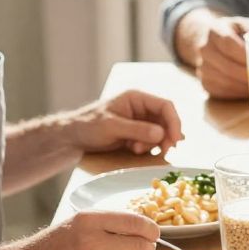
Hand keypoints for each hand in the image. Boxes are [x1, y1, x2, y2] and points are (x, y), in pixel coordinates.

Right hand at [14, 210, 158, 249]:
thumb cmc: (56, 245)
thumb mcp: (78, 223)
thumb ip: (110, 224)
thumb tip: (147, 229)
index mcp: (89, 221)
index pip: (136, 223)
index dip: (151, 230)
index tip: (154, 234)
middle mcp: (91, 243)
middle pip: (141, 248)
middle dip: (145, 249)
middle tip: (138, 249)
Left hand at [67, 89, 183, 157]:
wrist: (73, 137)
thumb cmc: (88, 126)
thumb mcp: (111, 127)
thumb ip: (136, 129)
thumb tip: (161, 133)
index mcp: (136, 98)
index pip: (165, 106)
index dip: (174, 122)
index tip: (175, 140)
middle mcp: (141, 108)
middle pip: (166, 120)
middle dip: (166, 137)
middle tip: (163, 151)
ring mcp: (140, 121)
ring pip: (161, 133)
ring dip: (154, 144)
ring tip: (136, 150)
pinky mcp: (137, 134)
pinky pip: (152, 141)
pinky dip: (148, 148)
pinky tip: (134, 150)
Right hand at [187, 15, 248, 99]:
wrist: (214, 42)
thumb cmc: (238, 34)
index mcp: (215, 30)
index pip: (228, 44)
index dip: (244, 55)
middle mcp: (205, 48)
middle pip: (227, 66)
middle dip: (248, 74)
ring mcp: (202, 67)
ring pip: (224, 81)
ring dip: (244, 86)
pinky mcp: (205, 82)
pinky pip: (222, 91)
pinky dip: (237, 92)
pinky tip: (248, 89)